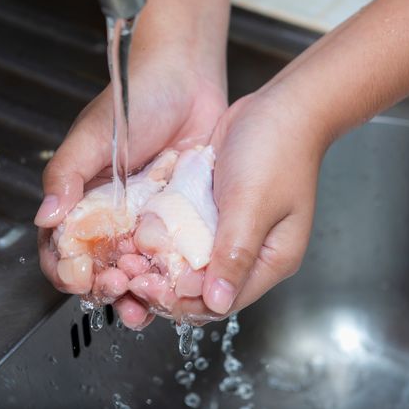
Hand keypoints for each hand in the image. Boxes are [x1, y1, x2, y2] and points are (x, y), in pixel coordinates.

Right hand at [35, 54, 225, 328]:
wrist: (188, 78)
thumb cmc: (136, 96)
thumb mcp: (93, 135)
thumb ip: (66, 174)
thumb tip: (45, 216)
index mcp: (80, 196)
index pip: (61, 246)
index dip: (66, 269)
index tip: (79, 279)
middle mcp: (110, 213)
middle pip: (97, 267)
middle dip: (102, 288)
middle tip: (118, 290)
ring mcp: (144, 218)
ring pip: (133, 268)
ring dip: (135, 291)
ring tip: (144, 301)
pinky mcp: (176, 218)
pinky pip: (168, 255)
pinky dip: (166, 275)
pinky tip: (172, 285)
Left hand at [132, 82, 327, 323]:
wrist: (281, 104)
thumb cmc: (278, 150)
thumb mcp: (252, 204)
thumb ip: (234, 255)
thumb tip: (217, 303)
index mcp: (270, 260)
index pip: (221, 302)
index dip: (183, 303)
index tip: (149, 289)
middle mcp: (249, 251)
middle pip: (201, 286)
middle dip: (165, 285)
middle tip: (130, 275)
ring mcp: (230, 230)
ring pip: (189, 261)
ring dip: (159, 263)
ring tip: (128, 258)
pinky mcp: (214, 209)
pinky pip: (185, 233)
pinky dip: (164, 237)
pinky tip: (138, 233)